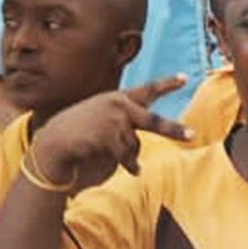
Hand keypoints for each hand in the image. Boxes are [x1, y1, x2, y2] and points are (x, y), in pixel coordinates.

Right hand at [30, 76, 190, 189]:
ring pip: (134, 146)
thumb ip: (124, 126)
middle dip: (172, 130)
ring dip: (129, 157)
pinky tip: (131, 171)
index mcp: (118, 99)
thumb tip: (139, 153)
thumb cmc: (79, 133)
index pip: (146, 90)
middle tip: (192, 136)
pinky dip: (129, 165)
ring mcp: (113, 119)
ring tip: (113, 155)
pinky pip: (126, 156)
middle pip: (152, 121)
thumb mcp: (102, 120)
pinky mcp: (108, 134)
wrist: (55, 140)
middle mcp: (118, 105)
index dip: (166, 84)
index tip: (184, 78)